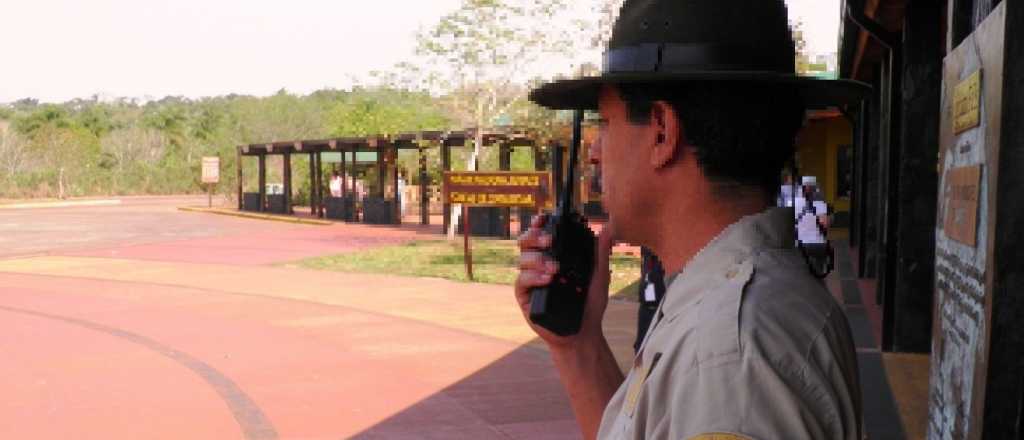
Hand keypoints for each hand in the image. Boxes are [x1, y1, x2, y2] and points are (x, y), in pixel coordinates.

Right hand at [514, 214, 616, 349]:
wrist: (583, 332)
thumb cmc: (590, 304)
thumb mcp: (599, 276)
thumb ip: (600, 253)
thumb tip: (605, 229)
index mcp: (553, 256)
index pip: (541, 234)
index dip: (539, 224)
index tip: (544, 218)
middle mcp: (538, 265)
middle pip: (526, 242)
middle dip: (535, 236)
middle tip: (550, 239)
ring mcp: (530, 280)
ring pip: (523, 259)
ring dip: (537, 259)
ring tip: (554, 268)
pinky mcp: (525, 296)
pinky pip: (522, 281)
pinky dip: (533, 277)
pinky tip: (547, 279)